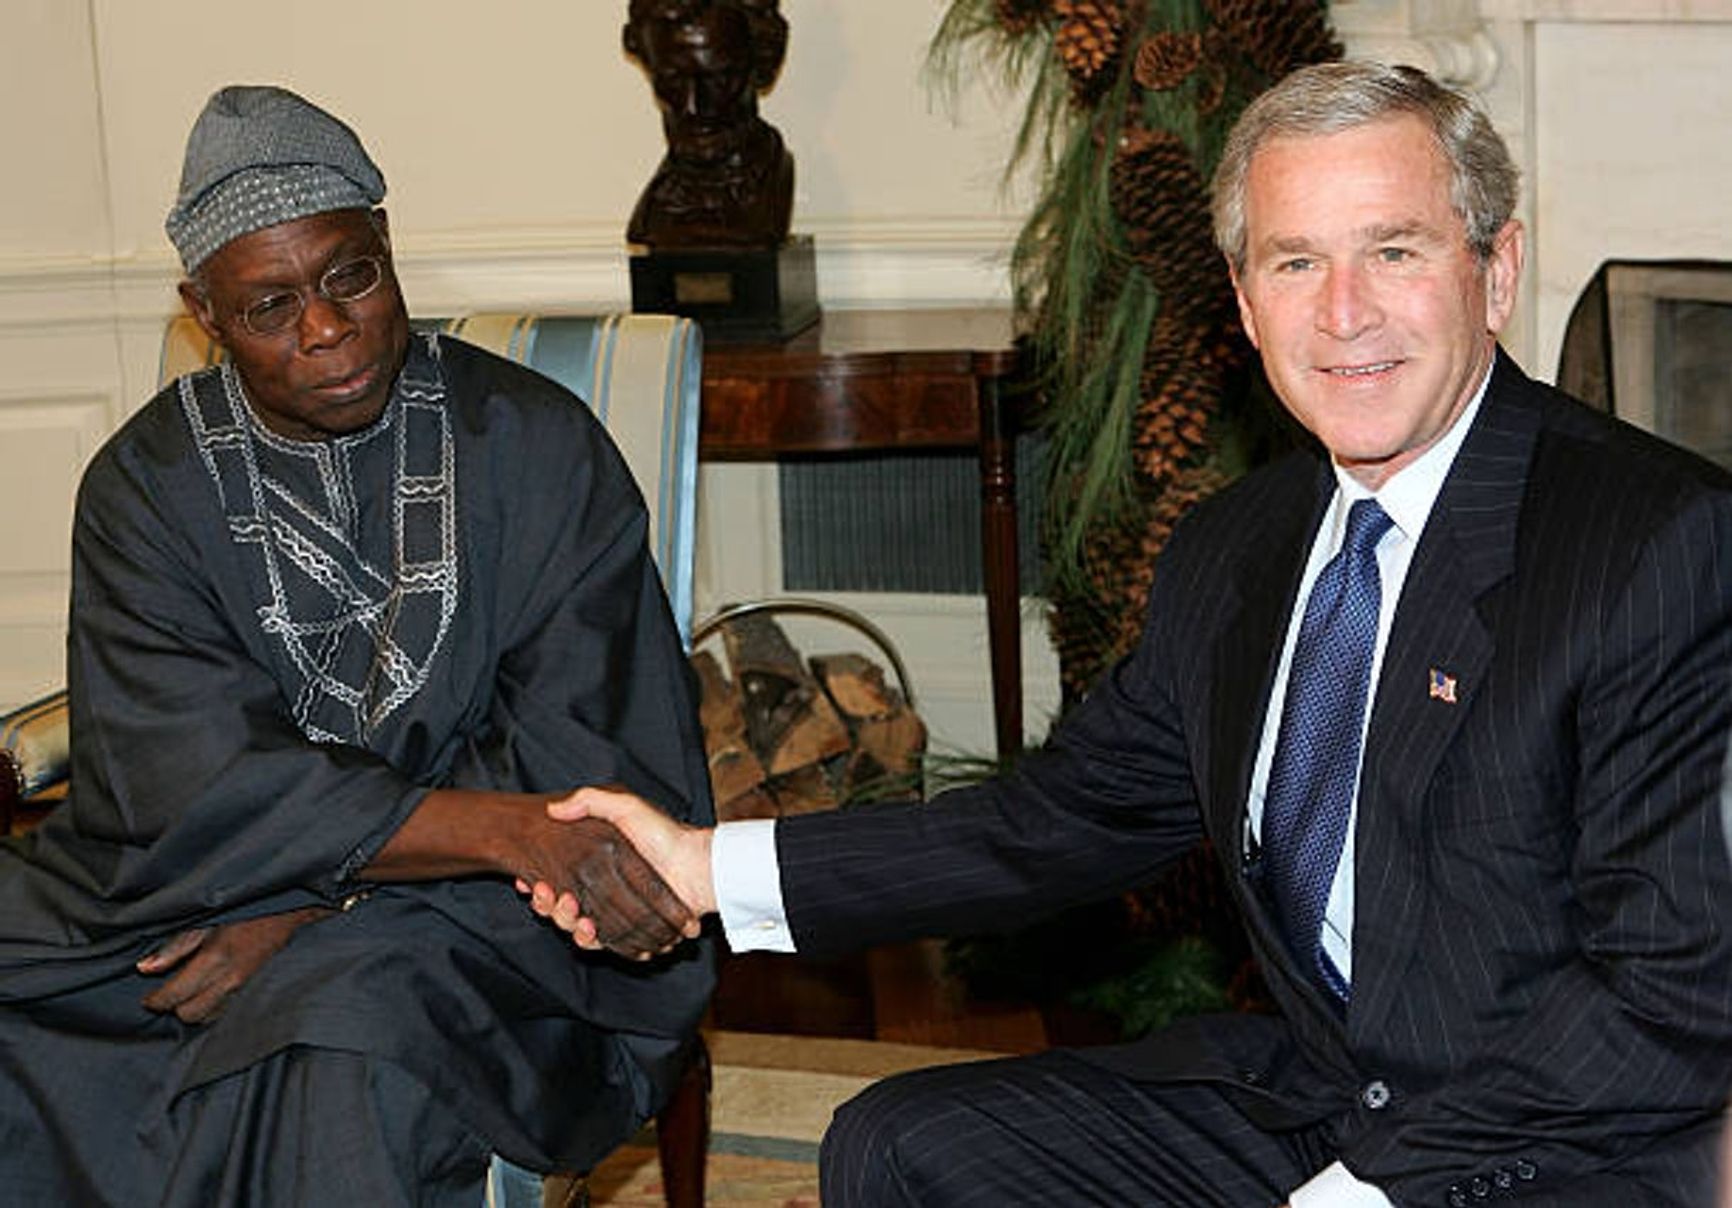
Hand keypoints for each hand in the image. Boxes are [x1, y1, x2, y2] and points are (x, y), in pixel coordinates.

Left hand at [137, 905, 330, 1022]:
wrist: (294, 910)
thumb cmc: (249, 909)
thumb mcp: (208, 919)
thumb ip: (176, 946)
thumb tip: (145, 968)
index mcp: (215, 958)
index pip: (174, 995)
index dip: (156, 1000)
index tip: (149, 997)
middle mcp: (232, 980)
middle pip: (190, 1014)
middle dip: (176, 1006)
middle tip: (172, 992)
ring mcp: (248, 989)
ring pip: (209, 1018)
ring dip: (197, 1007)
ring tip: (194, 991)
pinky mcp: (259, 993)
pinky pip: (227, 1013)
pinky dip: (215, 1007)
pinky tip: (214, 992)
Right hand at [522, 786, 715, 947]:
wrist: (698, 866)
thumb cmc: (665, 834)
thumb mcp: (627, 807)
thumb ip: (593, 801)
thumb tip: (553, 808)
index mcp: (596, 865)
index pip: (556, 880)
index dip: (540, 885)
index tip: (530, 883)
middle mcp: (602, 891)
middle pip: (561, 908)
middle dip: (549, 906)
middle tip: (548, 895)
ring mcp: (615, 913)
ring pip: (577, 929)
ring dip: (566, 923)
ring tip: (573, 912)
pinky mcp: (629, 932)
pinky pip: (602, 944)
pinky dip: (591, 941)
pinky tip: (589, 930)